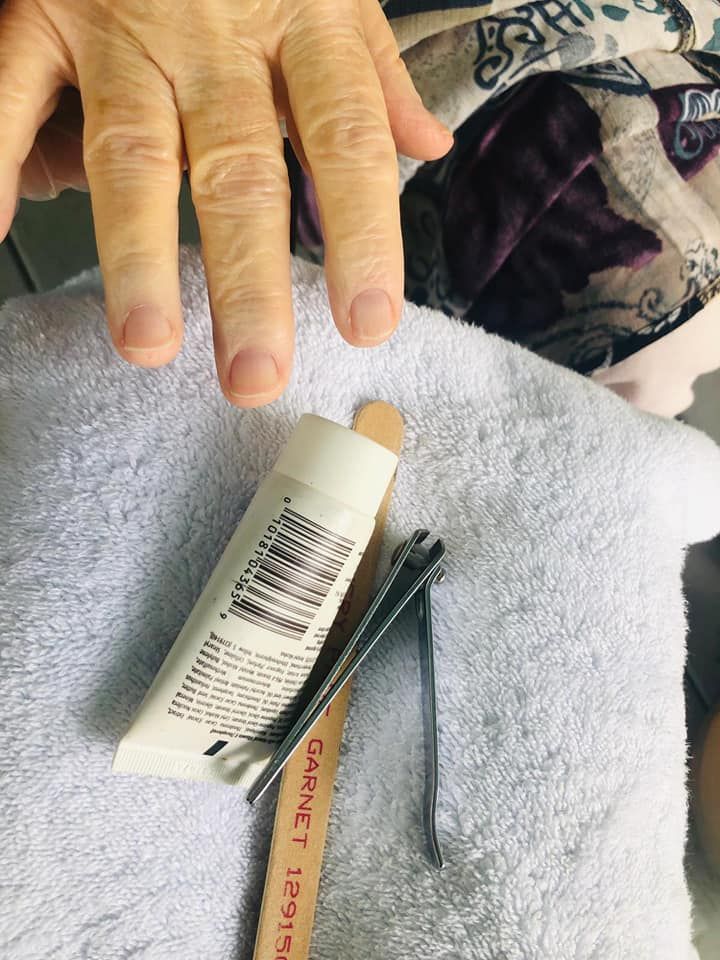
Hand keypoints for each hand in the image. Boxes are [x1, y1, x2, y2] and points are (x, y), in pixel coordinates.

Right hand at [0, 0, 451, 404]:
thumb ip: (373, 72)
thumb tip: (428, 147)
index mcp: (304, 22)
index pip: (347, 141)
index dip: (363, 235)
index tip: (367, 323)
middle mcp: (216, 33)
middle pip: (238, 171)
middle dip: (248, 282)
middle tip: (254, 375)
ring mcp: (122, 22)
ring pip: (133, 153)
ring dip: (138, 255)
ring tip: (146, 343)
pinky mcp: (41, 7)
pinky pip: (11, 85)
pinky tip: (1, 224)